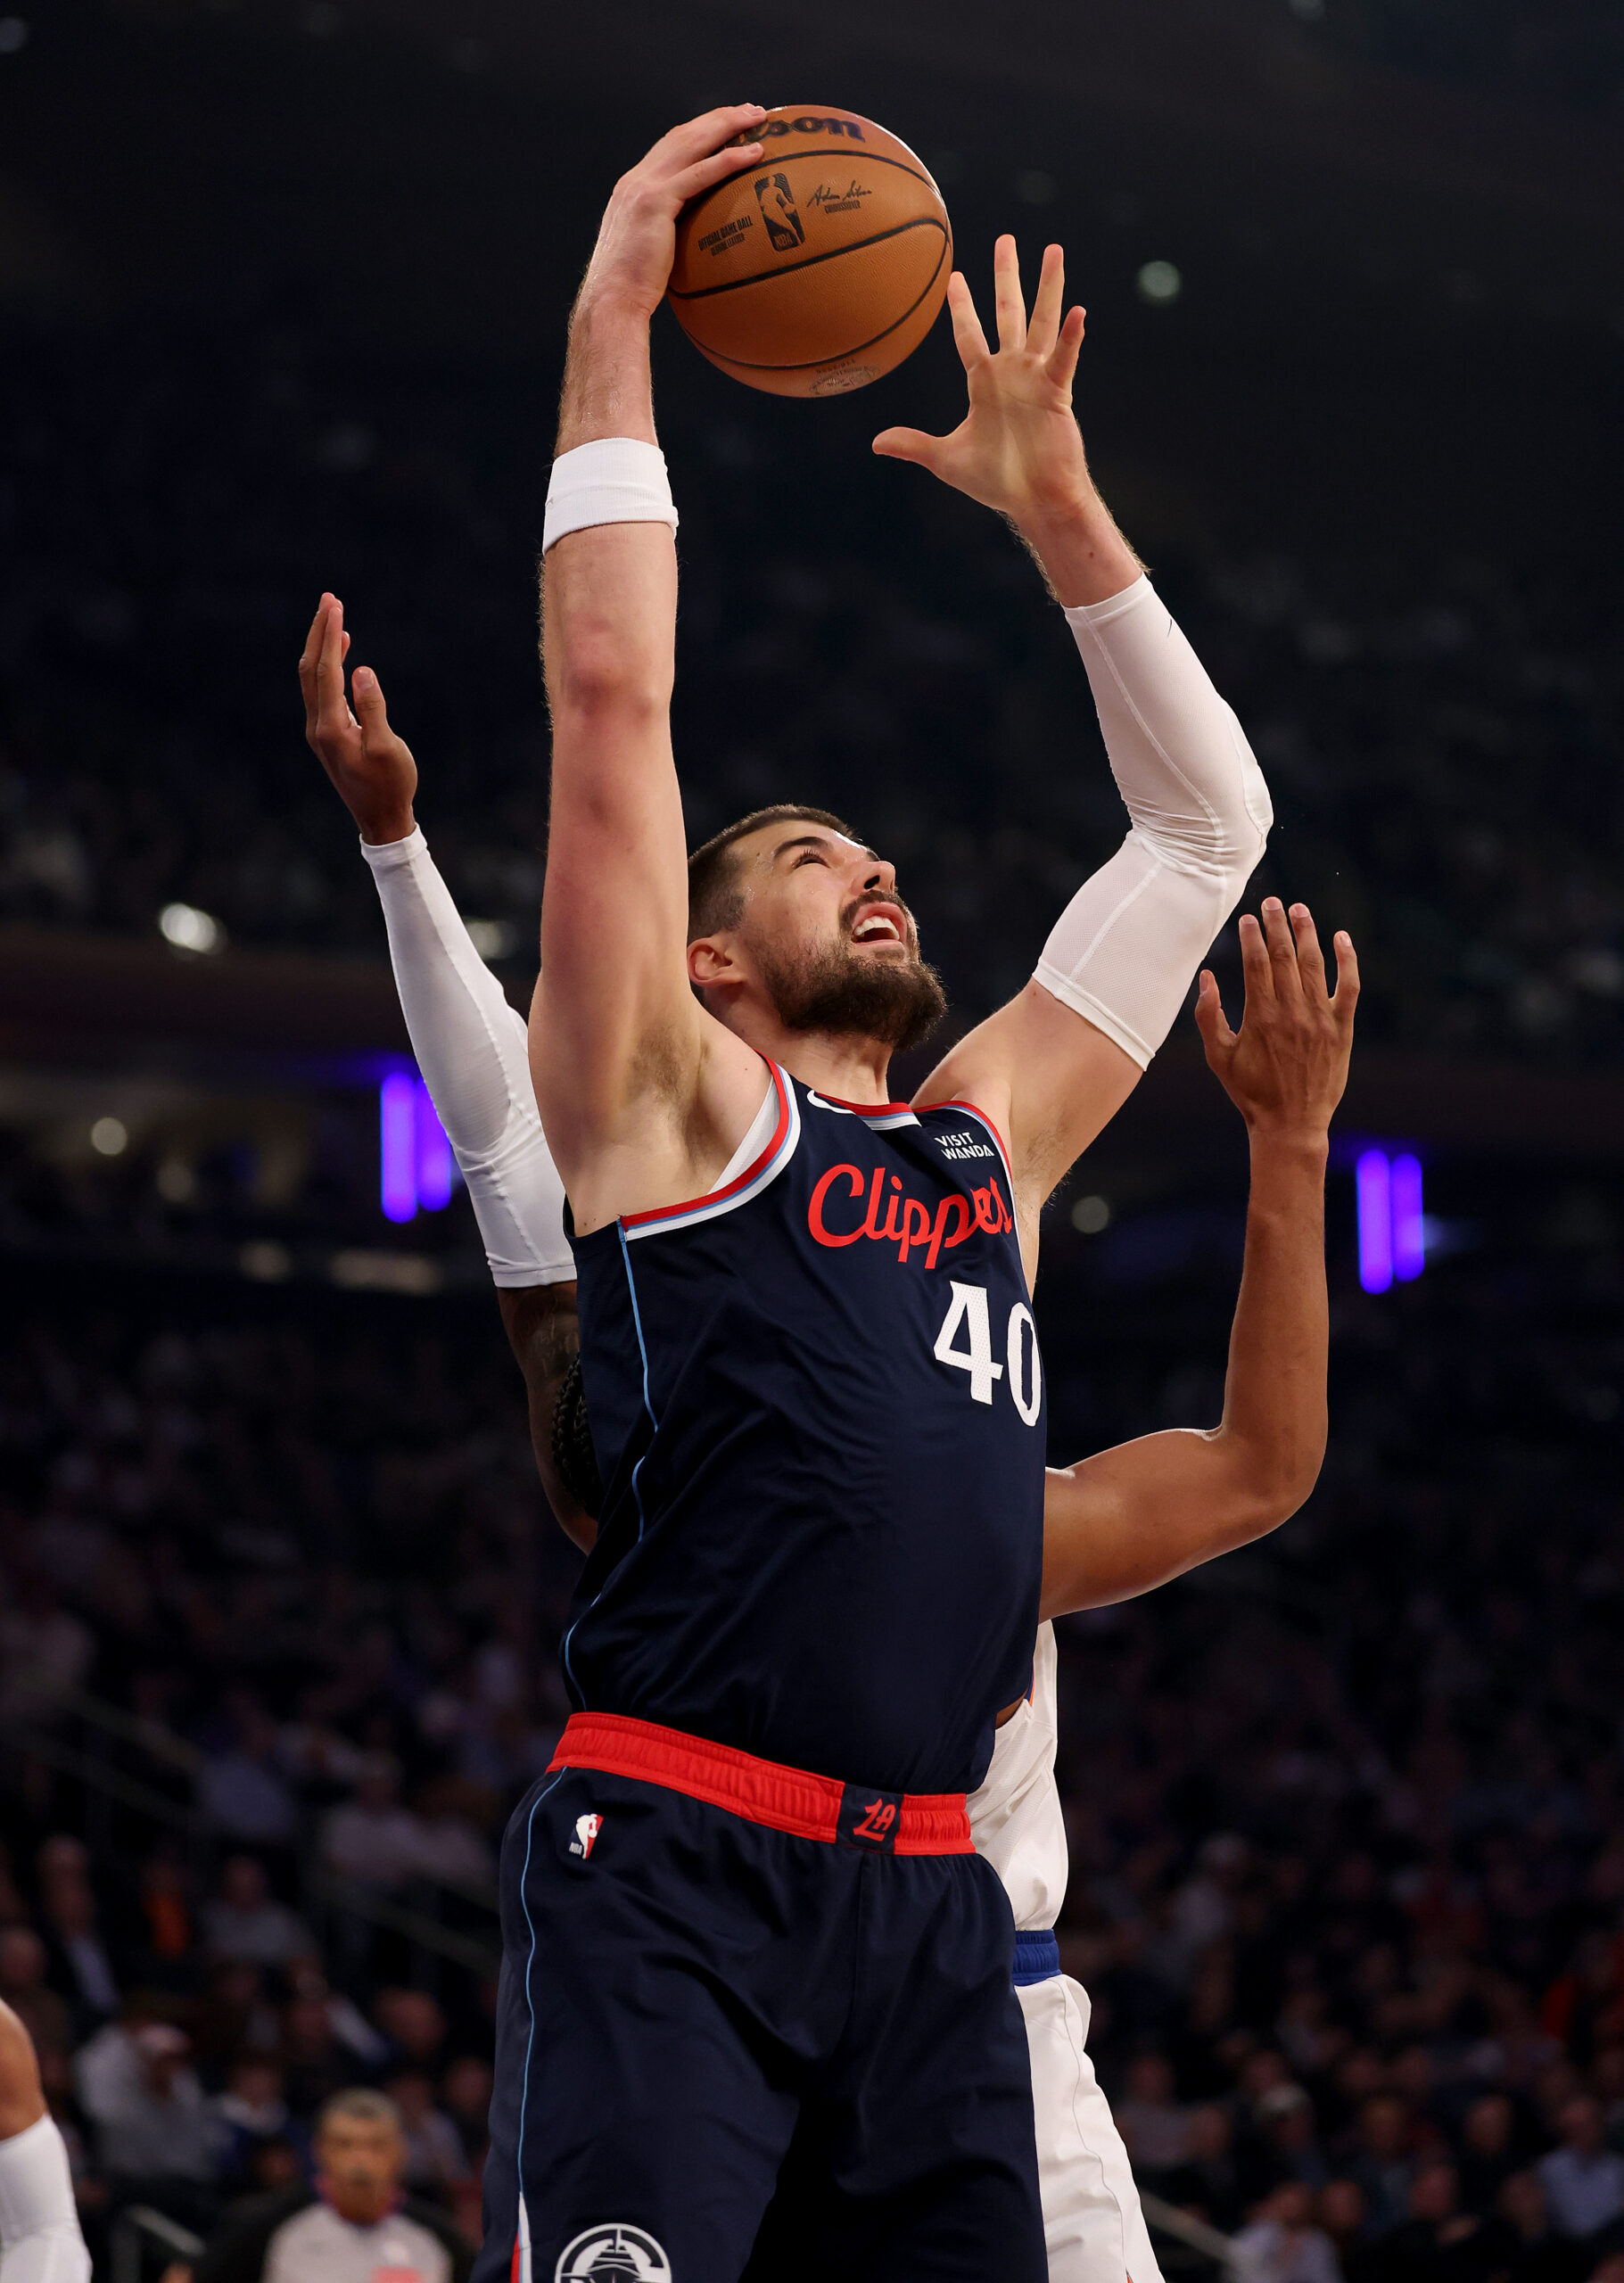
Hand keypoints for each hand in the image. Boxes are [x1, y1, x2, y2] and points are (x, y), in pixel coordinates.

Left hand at [299, 594, 416, 844]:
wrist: (381, 820)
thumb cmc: (390, 786)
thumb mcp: (387, 748)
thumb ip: (373, 707)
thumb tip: (361, 671)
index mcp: (330, 728)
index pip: (325, 670)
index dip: (329, 636)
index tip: (335, 605)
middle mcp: (318, 727)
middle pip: (311, 669)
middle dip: (319, 632)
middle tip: (330, 599)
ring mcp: (321, 731)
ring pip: (313, 679)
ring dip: (322, 647)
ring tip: (334, 617)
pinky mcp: (329, 735)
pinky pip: (323, 691)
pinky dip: (329, 666)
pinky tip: (343, 655)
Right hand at [579, 104, 767, 319]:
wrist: (611, 302)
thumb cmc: (632, 292)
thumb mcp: (650, 255)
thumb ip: (666, 238)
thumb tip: (695, 249)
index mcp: (633, 189)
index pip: (670, 147)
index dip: (700, 131)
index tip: (726, 124)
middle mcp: (636, 180)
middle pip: (683, 135)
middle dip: (718, 118)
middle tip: (750, 111)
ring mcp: (643, 187)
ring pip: (692, 143)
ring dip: (727, 125)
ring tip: (757, 118)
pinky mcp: (656, 203)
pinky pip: (701, 174)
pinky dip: (729, 159)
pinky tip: (754, 153)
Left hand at [872, 237, 1092, 527]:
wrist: (1032, 500)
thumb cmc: (997, 481)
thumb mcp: (946, 459)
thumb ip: (914, 444)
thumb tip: (876, 443)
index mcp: (984, 382)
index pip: (968, 334)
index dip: (961, 306)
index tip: (954, 277)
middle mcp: (1011, 371)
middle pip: (1008, 312)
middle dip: (1006, 276)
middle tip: (1004, 239)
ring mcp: (1035, 378)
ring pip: (1041, 322)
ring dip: (1048, 287)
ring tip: (1054, 250)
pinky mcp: (1056, 392)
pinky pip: (1063, 358)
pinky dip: (1070, 336)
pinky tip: (1077, 311)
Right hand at [1195, 900, 1357, 1137]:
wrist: (1291, 1123)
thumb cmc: (1250, 1092)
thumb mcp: (1218, 1057)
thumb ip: (1208, 1016)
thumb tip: (1205, 977)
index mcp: (1260, 1017)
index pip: (1257, 963)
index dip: (1252, 936)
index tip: (1248, 918)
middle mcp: (1292, 1012)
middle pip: (1285, 956)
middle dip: (1277, 925)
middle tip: (1272, 902)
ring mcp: (1319, 1018)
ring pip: (1314, 964)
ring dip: (1307, 933)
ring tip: (1299, 910)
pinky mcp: (1341, 1028)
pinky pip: (1348, 986)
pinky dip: (1346, 960)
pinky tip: (1341, 938)